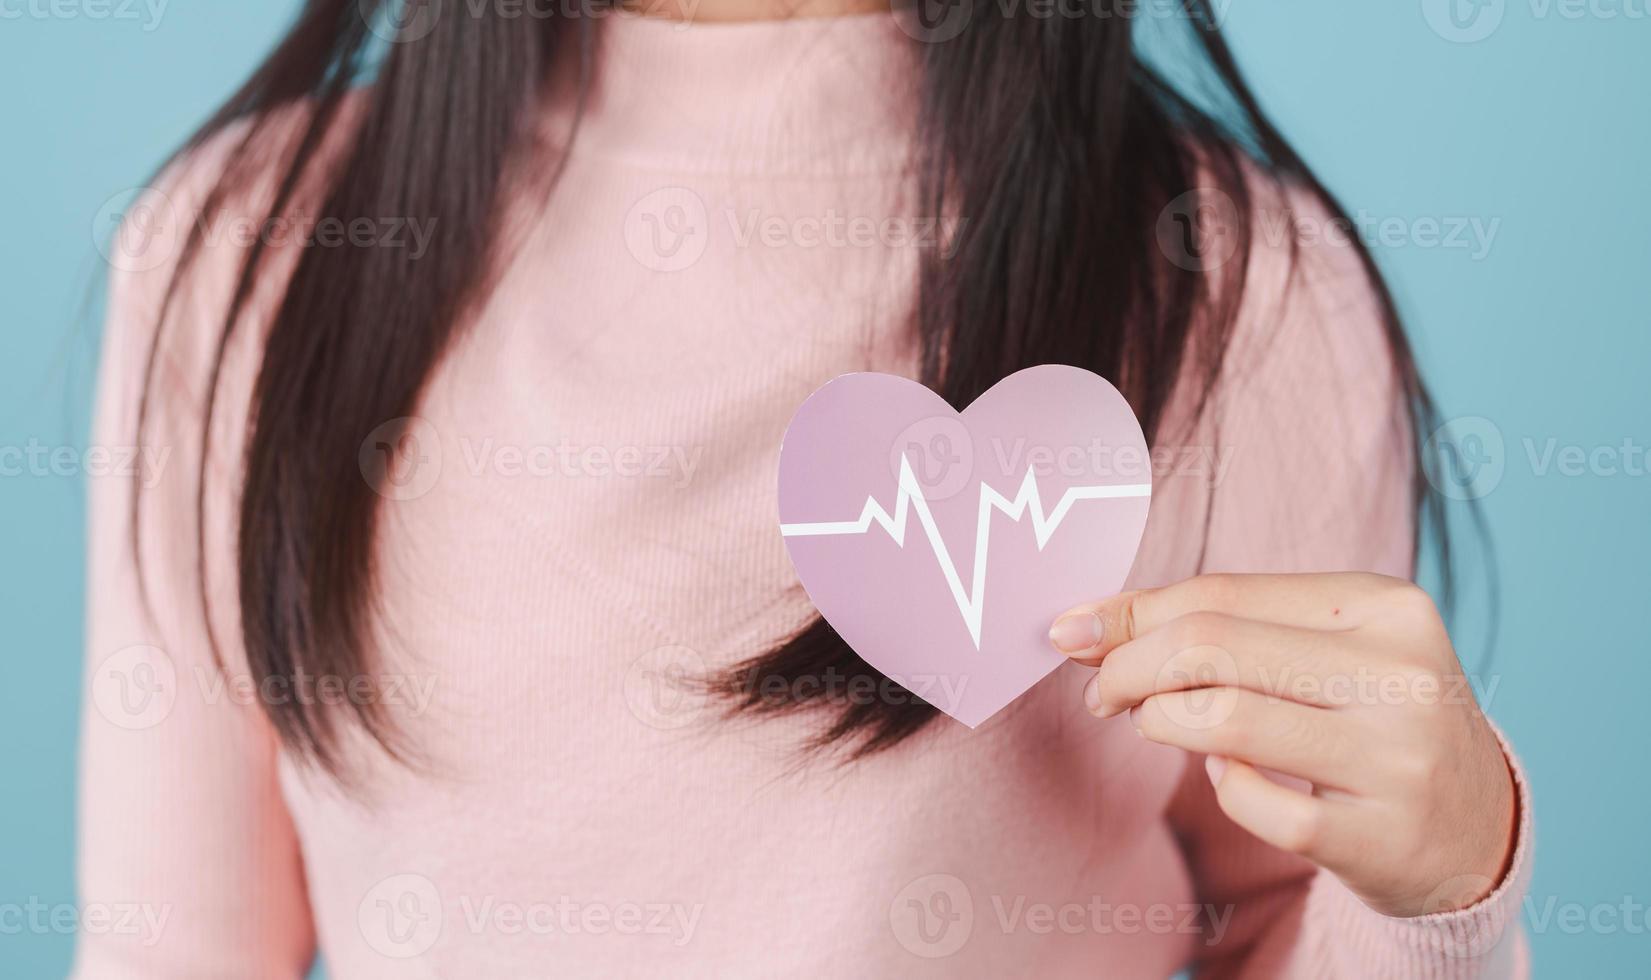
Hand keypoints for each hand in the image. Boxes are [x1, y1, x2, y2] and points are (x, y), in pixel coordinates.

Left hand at [1048, 572, 1517, 916]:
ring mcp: (1398, 759)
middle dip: (1128, 667)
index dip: (1130, 616)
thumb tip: (1086, 623)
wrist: (1479, 824)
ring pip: (1223, 722)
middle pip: (1211, 648)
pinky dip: (1222, 786)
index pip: (1219, 595)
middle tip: (1101, 692)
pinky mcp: (1381, 837)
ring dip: (1161, 722)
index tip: (1075, 634)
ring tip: (1158, 725)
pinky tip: (1230, 774)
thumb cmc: (1372, 714)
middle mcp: (1401, 675)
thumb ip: (1219, 623)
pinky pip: (1254, 804)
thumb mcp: (1321, 647)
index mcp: (1385, 605)